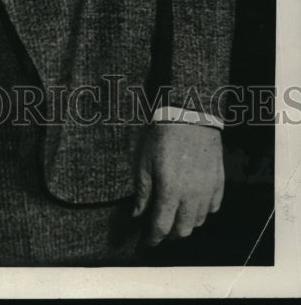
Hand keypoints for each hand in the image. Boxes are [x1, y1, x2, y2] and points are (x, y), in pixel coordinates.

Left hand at [133, 123, 223, 245]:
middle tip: (160, 228)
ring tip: (175, 214)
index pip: (162, 227)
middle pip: (183, 230)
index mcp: (170, 191)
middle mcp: (192, 196)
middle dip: (170, 234)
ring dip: (186, 223)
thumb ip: (143, 191)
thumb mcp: (144, 161)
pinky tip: (193, 202)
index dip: (153, 238)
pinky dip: (203, 210)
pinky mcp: (219, 182)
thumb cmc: (162, 136)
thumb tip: (137, 214)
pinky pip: (214, 207)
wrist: (190, 115)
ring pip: (199, 221)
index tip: (147, 242)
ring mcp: (208, 190)